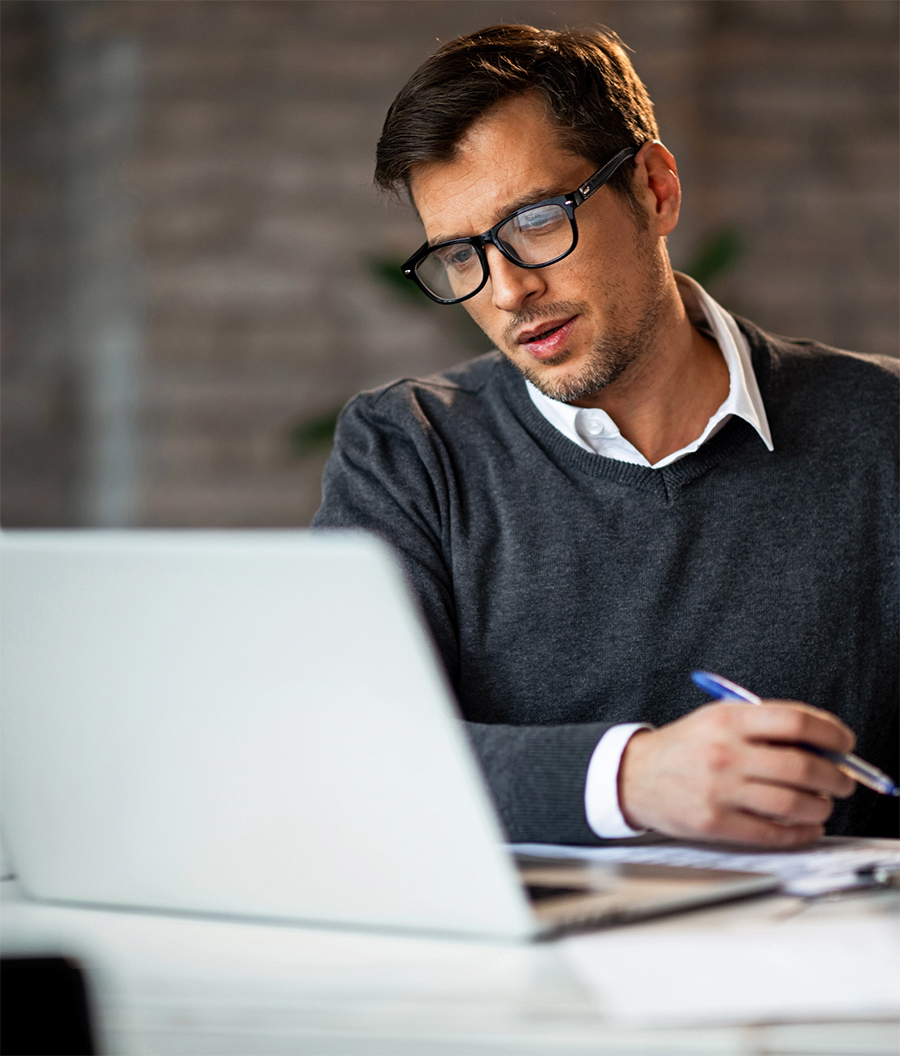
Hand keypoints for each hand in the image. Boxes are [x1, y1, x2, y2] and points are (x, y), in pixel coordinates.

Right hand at [618, 701, 856, 845]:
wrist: (635, 776)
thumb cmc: (685, 747)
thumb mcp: (719, 719)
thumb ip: (767, 726)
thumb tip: (824, 746)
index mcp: (729, 720)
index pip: (796, 722)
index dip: (832, 733)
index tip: (845, 744)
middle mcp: (725, 753)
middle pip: (802, 766)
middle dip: (836, 777)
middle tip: (844, 782)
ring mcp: (720, 790)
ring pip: (793, 804)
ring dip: (820, 807)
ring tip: (822, 804)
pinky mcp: (715, 822)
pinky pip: (772, 833)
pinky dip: (800, 833)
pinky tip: (806, 827)